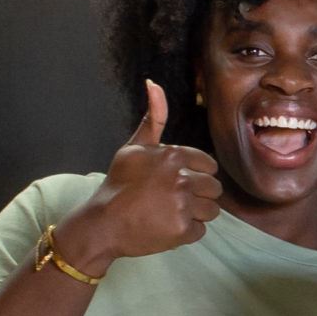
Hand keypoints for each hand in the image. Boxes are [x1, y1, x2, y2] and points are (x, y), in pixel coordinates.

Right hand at [58, 81, 222, 270]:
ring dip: (194, 214)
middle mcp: (181, 178)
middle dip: (197, 195)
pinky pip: (200, 230)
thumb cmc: (119, 184)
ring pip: (211, 210)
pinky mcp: (182, 230)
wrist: (102, 223)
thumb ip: (153, 119)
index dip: (195, 175)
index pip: (210, 166)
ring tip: (168, 213)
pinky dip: (185, 232)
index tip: (174, 182)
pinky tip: (165, 227)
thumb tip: (153, 83)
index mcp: (174, 156)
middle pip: (214, 189)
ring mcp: (182, 205)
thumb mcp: (134, 148)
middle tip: (170, 200)